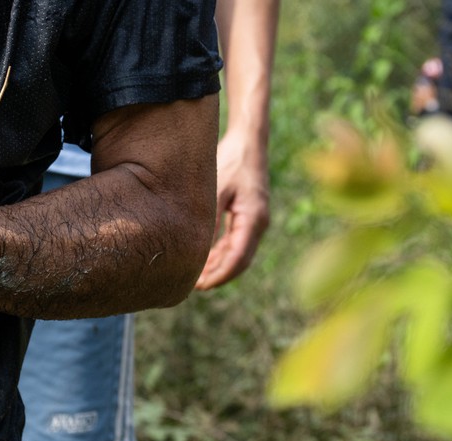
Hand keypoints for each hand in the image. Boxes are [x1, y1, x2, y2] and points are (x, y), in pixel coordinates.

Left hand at [195, 131, 270, 290]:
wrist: (247, 141)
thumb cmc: (232, 161)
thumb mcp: (217, 189)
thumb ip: (210, 219)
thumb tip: (198, 249)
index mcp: (253, 219)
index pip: (238, 259)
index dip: (219, 276)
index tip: (200, 286)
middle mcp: (258, 223)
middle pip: (239, 261)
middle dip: (217, 276)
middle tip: (193, 287)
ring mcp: (255, 221)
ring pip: (237, 254)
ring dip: (218, 266)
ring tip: (195, 278)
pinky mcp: (248, 216)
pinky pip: (235, 242)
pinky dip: (221, 254)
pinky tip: (204, 260)